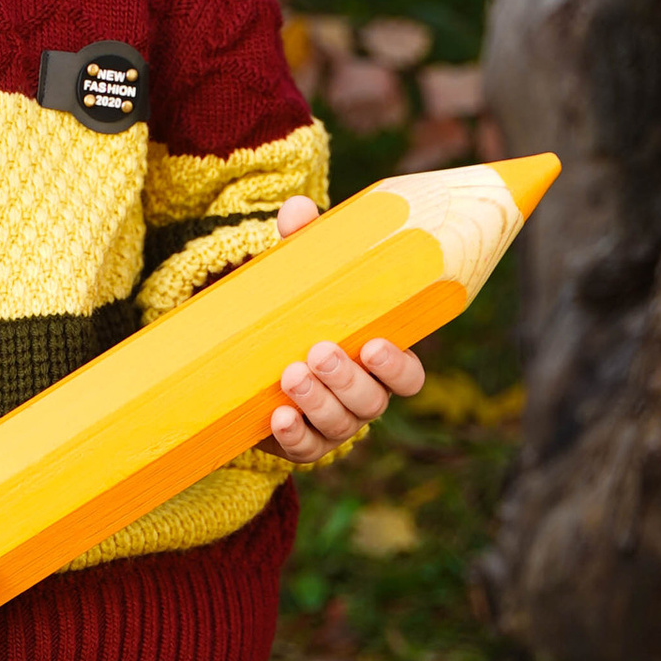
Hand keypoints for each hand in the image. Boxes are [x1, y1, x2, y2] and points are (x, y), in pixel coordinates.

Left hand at [264, 195, 425, 461]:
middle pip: (373, 402)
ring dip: (318, 402)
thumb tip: (297, 209)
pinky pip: (305, 450)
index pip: (409, 375)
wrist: (251, 363)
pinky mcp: (301, 442)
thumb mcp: (298, 279)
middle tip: (319, 351)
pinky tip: (278, 417)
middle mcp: (364, 398)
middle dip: (348, 380)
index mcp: (377, 360)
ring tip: (290, 375)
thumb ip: (304, 246)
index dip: (397, 366)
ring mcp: (334, 425)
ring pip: (341, 426)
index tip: (372, 345)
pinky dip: (293, 436)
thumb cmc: (296, 315)